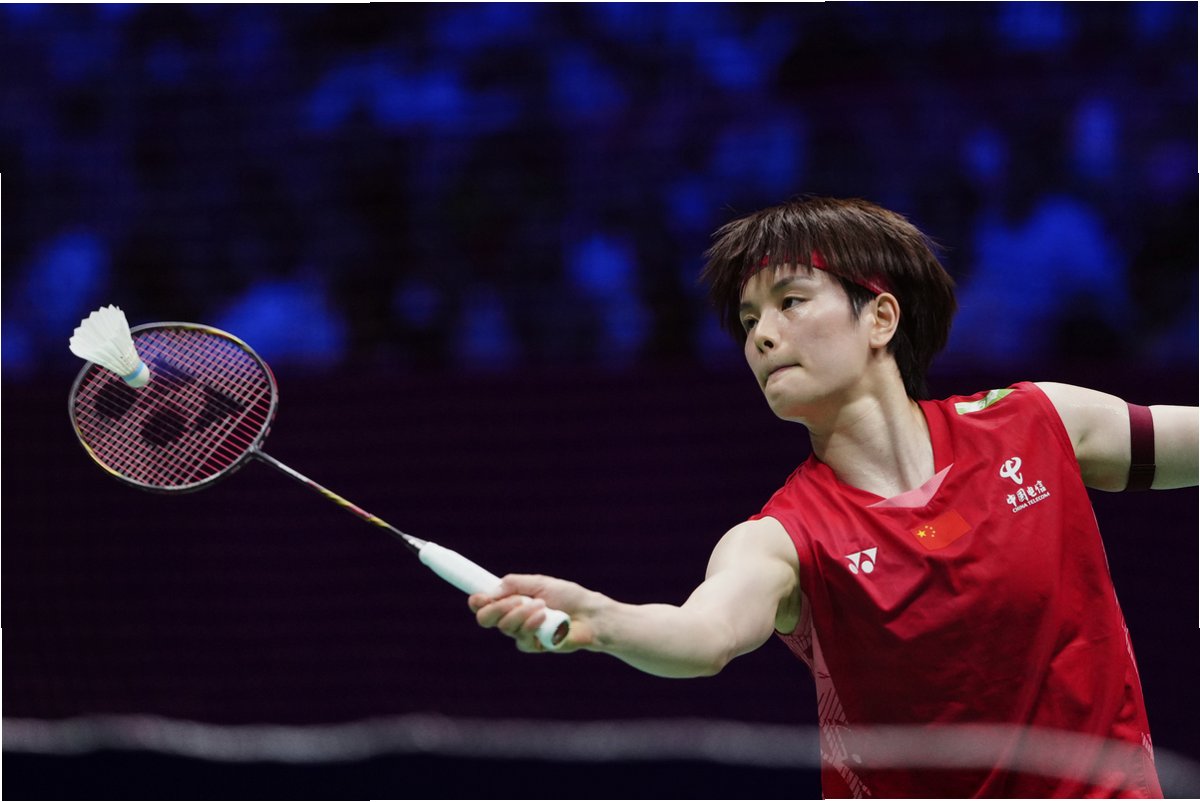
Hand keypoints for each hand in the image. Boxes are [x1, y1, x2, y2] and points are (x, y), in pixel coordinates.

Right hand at [469, 573, 597, 652]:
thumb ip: (514, 584)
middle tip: (516, 599)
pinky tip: (544, 618)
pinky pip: (522, 638)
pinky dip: (532, 625)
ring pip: (505, 626)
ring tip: (542, 605)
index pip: (484, 604)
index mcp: (510, 600)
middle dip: (497, 608)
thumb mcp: (539, 583)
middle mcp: (512, 618)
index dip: (477, 601)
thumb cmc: (566, 595)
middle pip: (486, 619)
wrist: (589, 613)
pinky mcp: (533, 645)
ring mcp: (521, 633)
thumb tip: (491, 591)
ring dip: (522, 613)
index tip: (479, 597)